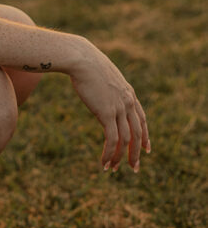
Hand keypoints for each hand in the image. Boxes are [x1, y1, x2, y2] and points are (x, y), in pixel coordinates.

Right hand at [69, 39, 150, 171]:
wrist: (81, 58)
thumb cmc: (87, 63)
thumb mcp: (103, 75)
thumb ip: (107, 87)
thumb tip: (101, 91)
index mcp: (129, 93)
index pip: (142, 119)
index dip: (145, 136)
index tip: (147, 149)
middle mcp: (128, 102)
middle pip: (137, 133)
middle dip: (136, 153)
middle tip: (134, 167)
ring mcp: (119, 108)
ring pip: (126, 140)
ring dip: (120, 157)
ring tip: (114, 169)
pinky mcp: (106, 113)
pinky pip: (112, 139)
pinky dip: (109, 154)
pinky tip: (104, 162)